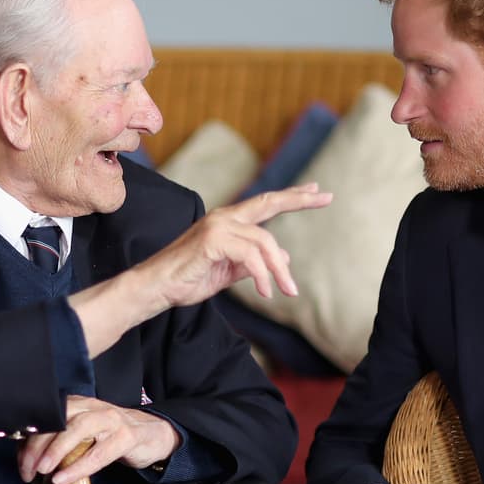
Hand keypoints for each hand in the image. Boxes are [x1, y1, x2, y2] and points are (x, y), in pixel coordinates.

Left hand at [18, 394, 177, 483]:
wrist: (152, 434)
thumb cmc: (111, 437)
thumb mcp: (83, 436)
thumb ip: (60, 443)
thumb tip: (28, 461)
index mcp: (78, 405)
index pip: (47, 417)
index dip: (29, 440)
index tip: (20, 463)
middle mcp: (92, 407)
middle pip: (58, 420)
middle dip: (38, 445)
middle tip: (27, 470)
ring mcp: (110, 420)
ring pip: (78, 429)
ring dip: (56, 450)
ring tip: (42, 470)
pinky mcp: (126, 437)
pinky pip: (99, 453)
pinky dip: (79, 467)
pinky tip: (64, 478)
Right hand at [140, 183, 333, 306]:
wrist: (158, 288)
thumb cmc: (189, 278)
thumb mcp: (230, 271)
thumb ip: (255, 262)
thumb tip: (284, 258)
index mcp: (229, 222)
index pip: (266, 204)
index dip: (292, 197)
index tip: (316, 191)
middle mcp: (224, 217)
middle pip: (269, 203)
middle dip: (299, 199)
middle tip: (326, 197)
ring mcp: (218, 226)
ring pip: (264, 242)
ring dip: (280, 270)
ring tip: (288, 290)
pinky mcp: (212, 241)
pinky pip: (250, 257)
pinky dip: (262, 275)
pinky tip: (266, 292)